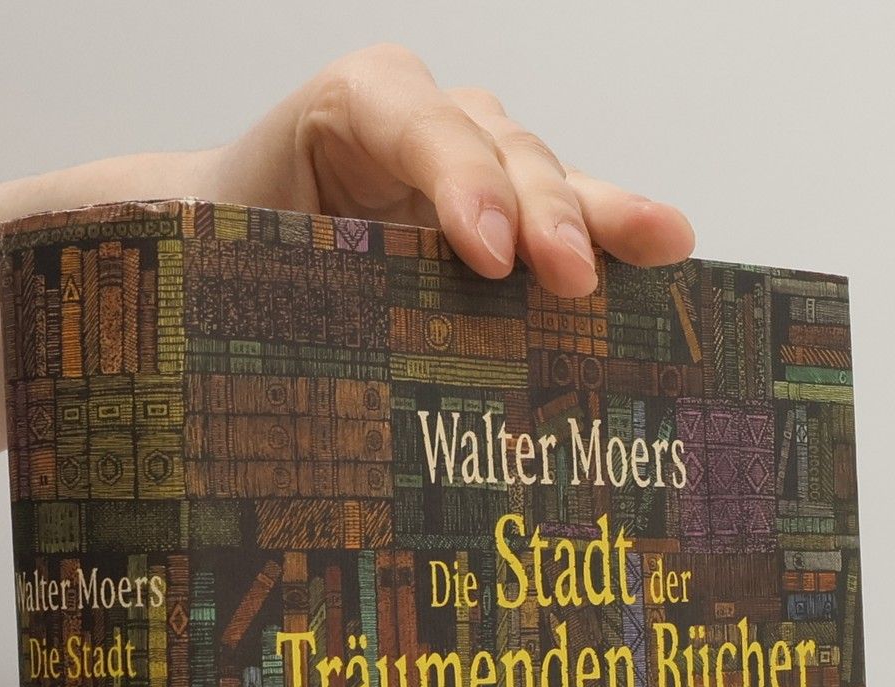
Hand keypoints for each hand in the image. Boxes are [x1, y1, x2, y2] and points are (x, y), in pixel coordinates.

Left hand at [201, 43, 694, 297]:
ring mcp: (471, 157)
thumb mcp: (247, 263)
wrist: (228, 249)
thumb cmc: (235, 254)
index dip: (459, 180)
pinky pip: (562, 213)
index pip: (415, 123)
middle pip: (498, 144)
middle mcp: (421, 117)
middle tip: (568, 278)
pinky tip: (667, 246)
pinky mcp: (502, 206)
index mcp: (348, 107)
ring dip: (595, 217)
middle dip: (541, 209)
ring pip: (542, 173)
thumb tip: (324, 371)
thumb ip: (295, 284)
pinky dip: (610, 232)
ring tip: (658, 245)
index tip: (488, 252)